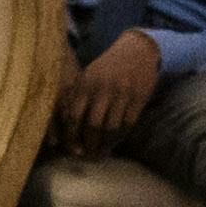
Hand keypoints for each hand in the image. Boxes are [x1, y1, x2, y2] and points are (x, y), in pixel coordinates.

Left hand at [54, 25, 162, 144]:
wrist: (136, 51)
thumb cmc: (107, 67)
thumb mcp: (88, 76)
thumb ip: (77, 97)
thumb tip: (66, 125)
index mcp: (85, 85)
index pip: (74, 116)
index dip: (71, 136)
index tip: (71, 148)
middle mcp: (103, 90)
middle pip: (93, 126)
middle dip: (89, 144)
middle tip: (87, 156)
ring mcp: (122, 95)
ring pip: (112, 128)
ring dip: (105, 144)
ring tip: (101, 153)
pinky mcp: (139, 98)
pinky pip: (128, 123)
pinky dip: (121, 136)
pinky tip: (115, 143)